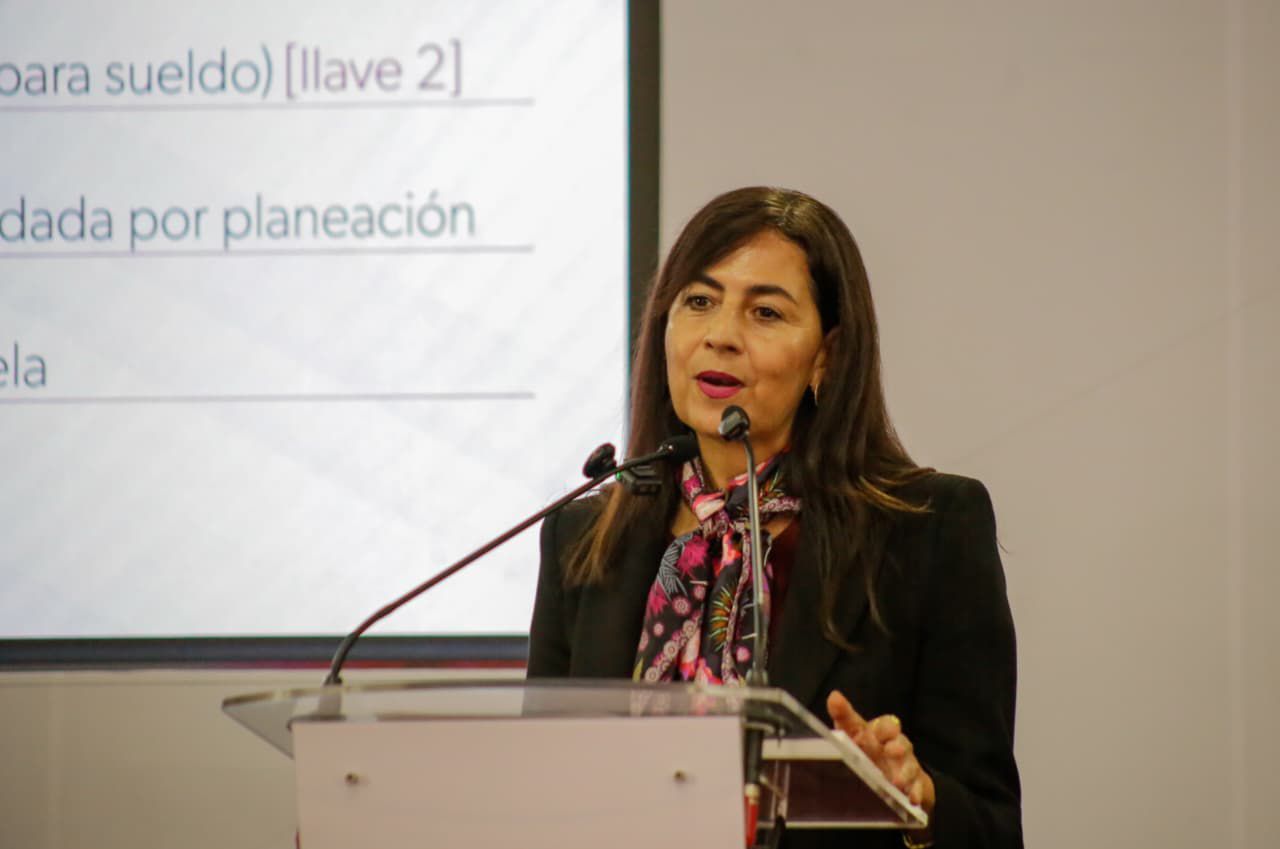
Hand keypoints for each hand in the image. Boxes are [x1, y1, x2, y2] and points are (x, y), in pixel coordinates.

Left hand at [827, 690, 935, 813]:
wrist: (889, 775)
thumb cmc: (868, 748)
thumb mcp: (853, 732)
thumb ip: (844, 716)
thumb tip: (834, 696)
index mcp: (880, 733)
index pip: (887, 724)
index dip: (883, 728)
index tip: (875, 732)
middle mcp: (896, 747)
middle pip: (901, 743)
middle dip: (898, 746)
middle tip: (891, 751)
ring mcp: (906, 766)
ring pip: (910, 766)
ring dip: (904, 773)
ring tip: (897, 782)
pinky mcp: (914, 784)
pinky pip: (918, 787)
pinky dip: (915, 793)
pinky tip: (912, 798)